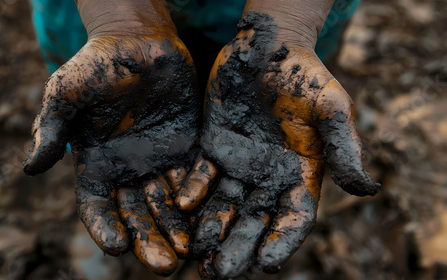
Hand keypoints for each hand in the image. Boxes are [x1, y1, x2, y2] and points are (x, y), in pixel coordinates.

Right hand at [22, 21, 199, 274]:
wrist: (138, 41)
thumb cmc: (97, 65)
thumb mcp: (66, 93)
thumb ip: (51, 129)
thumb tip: (30, 168)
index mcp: (98, 165)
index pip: (99, 206)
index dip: (105, 227)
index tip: (116, 247)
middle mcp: (130, 170)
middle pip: (138, 214)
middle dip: (149, 239)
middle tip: (164, 265)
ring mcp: (161, 160)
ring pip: (169, 202)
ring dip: (177, 227)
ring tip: (186, 252)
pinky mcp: (189, 146)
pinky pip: (196, 175)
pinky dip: (198, 193)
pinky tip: (202, 210)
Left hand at [176, 11, 379, 278]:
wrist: (268, 48)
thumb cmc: (306, 78)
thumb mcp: (332, 108)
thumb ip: (344, 148)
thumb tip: (367, 190)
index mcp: (299, 176)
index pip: (292, 218)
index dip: (282, 241)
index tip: (268, 264)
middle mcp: (266, 178)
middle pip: (253, 221)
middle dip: (238, 247)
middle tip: (220, 274)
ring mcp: (237, 165)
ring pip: (223, 205)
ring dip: (211, 230)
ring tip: (198, 256)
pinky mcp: (212, 148)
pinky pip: (201, 175)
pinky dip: (193, 190)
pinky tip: (184, 204)